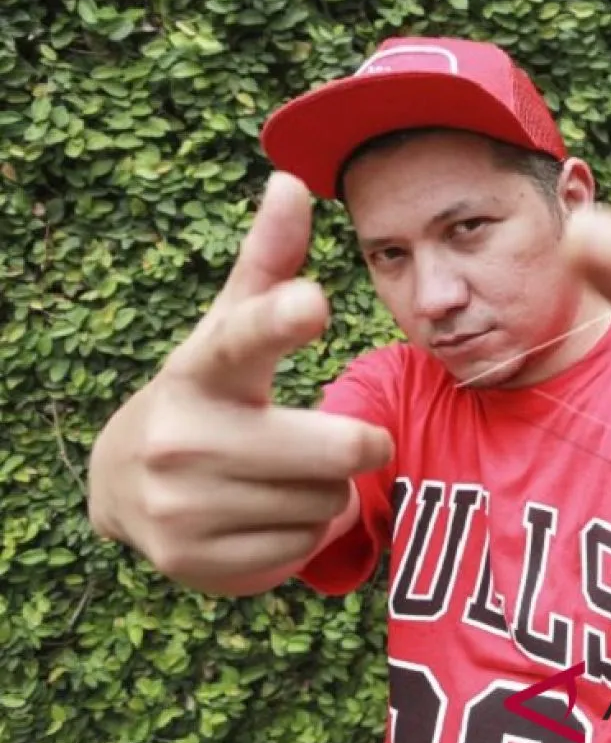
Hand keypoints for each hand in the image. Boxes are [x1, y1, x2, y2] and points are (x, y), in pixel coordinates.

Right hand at [87, 172, 392, 594]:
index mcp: (201, 368)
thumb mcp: (229, 330)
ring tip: (282, 476)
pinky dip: (304, 533)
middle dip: (354, 448)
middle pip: (340, 451)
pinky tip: (264, 514)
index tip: (315, 302)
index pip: (246, 339)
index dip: (281, 320)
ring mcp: (182, 506)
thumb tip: (293, 180)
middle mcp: (182, 438)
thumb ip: (269, 263)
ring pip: (329, 503)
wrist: (123, 483)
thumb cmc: (208, 393)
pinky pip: (306, 549)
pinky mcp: (193, 562)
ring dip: (328, 492)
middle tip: (329, 440)